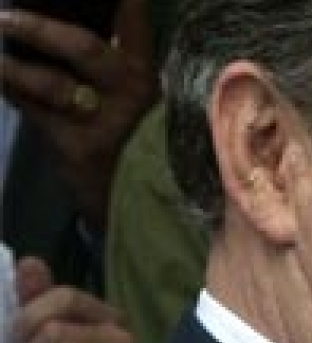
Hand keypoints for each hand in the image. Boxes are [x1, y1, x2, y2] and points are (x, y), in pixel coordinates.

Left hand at [0, 0, 157, 230]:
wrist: (153, 209)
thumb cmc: (147, 147)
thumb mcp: (147, 106)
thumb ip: (124, 73)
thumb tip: (93, 33)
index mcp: (148, 76)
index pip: (132, 23)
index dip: (122, 3)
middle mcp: (129, 94)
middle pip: (83, 48)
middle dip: (40, 28)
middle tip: (5, 16)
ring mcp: (102, 121)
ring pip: (50, 84)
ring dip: (11, 66)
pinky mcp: (76, 148)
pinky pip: (34, 112)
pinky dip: (13, 93)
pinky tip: (1, 80)